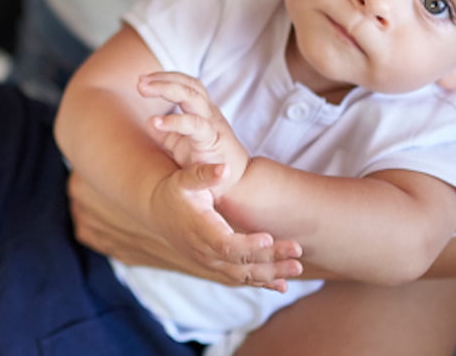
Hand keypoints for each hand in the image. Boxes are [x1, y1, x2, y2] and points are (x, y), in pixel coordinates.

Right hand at [67, 167, 302, 291]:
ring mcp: (210, 262)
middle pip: (240, 263)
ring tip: (297, 268)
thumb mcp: (184, 178)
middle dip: (270, 258)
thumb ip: (204, 174)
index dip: (247, 245)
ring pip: (243, 275)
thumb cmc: (174, 191)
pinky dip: (261, 281)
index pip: (225, 244)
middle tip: (297, 250)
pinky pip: (240, 277)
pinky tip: (282, 285)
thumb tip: (224, 168)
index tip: (269, 238)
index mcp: (200, 229)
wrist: (158, 211)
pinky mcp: (216, 265)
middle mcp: (205, 252)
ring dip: (271, 273)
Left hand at [139, 71, 249, 194]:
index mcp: (203, 111)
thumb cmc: (210, 164)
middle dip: (163, 79)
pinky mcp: (213, 141)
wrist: (238, 184)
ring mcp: (212, 124)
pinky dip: (175, 121)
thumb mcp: (184, 147)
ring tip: (144, 89)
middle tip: (140, 82)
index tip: (143, 79)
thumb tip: (148, 123)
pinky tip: (155, 121)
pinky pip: (195, 125)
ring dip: (167, 89)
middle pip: (189, 85)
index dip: (166, 78)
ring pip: (193, 97)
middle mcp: (209, 113)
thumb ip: (168, 135)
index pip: (187, 84)